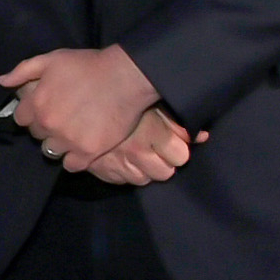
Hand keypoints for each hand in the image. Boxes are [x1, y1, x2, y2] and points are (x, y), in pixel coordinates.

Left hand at [0, 44, 162, 169]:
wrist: (125, 77)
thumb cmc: (87, 65)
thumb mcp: (51, 59)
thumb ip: (23, 70)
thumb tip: (1, 81)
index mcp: (37, 104)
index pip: (21, 119)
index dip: (32, 113)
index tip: (45, 107)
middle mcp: (49, 125)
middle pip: (37, 135)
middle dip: (46, 127)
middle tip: (63, 117)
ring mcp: (68, 141)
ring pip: (51, 151)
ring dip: (59, 144)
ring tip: (72, 133)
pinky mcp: (88, 152)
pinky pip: (71, 165)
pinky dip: (74, 159)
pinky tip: (81, 147)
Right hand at [81, 102, 195, 187]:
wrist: (77, 100)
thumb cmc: (121, 97)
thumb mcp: (152, 104)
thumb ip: (178, 122)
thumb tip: (202, 137)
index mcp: (152, 132)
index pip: (181, 156)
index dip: (178, 149)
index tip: (172, 143)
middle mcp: (136, 151)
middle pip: (164, 173)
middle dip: (162, 162)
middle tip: (155, 149)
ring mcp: (117, 162)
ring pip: (143, 180)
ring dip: (142, 169)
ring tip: (136, 153)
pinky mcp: (100, 170)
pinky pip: (121, 181)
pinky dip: (123, 172)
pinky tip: (121, 158)